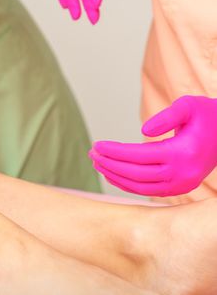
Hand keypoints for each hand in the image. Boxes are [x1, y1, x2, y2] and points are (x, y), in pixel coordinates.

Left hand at [90, 96, 216, 196]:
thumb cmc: (206, 115)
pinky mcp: (180, 188)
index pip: (139, 156)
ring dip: (115, 176)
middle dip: (110, 164)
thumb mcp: (189, 105)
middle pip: (136, 174)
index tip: (97, 144)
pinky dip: (127, 184)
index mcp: (183, 153)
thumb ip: (167, 116)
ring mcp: (182, 185)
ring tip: (97, 163)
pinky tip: (112, 174)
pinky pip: (148, 191)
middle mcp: (182, 174)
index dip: (115, 152)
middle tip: (92, 153)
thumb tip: (143, 132)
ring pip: (140, 187)